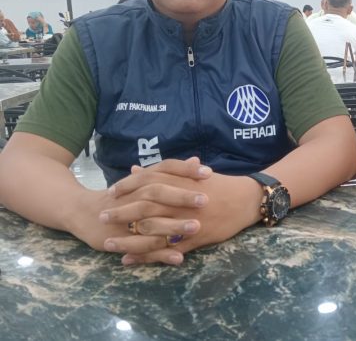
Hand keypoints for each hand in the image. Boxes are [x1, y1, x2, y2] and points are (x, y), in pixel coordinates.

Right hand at [66, 158, 209, 261]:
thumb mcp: (146, 180)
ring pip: (151, 221)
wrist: (86, 213)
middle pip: (159, 193)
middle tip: (206, 200)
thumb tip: (197, 160)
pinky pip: (143, 248)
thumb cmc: (124, 195)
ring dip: (174, 226)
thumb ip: (172, 173)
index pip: (165, 168)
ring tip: (196, 228)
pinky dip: (161, 253)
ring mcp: (127, 219)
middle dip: (182, 197)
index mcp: (143, 179)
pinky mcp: (122, 240)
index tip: (208, 172)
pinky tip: (180, 257)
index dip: (185, 169)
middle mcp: (135, 196)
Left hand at [98, 159, 259, 265]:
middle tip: (101, 217)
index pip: (148, 183)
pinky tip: (129, 260)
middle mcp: (180, 201)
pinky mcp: (193, 239)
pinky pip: (165, 250)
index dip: (127, 188)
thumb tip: (135, 170)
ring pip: (151, 232)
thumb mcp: (191, 174)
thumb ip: (163, 173)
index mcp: (180, 182)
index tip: (111, 192)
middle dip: (121, 213)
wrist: (246, 199)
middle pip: (144, 207)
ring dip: (128, 239)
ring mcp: (186, 221)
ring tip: (108, 244)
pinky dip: (146, 256)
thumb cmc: (218, 185)